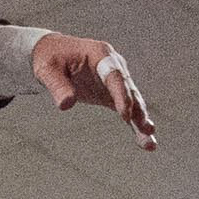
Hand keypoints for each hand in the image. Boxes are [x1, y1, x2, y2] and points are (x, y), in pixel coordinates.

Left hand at [33, 30, 156, 147]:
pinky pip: (128, 112)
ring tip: (150, 143)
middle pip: (129, 90)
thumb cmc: (50, 58)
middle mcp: (114, 66)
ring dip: (142, 122)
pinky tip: (147, 144)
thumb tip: (67, 105)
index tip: (125, 114)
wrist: (52, 54)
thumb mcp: (48, 70)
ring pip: (134, 103)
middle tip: (146, 128)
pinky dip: (136, 127)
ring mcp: (116, 82)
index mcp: (100, 54)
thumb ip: (58, 85)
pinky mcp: (114, 96)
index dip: (121, 94)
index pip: (115, 75)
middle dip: (138, 110)